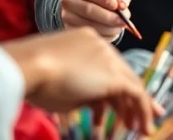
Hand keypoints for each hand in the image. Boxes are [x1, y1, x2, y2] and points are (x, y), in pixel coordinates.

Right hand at [1, 28, 157, 134]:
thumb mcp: (60, 82)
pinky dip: (143, 110)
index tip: (116, 106)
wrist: (29, 66)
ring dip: (139, 108)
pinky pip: (136, 94)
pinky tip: (142, 126)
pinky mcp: (115, 75)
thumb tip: (94, 103)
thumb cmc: (34, 77)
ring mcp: (109, 58)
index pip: (105, 67)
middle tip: (138, 118)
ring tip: (142, 128)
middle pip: (122, 74)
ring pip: (132, 84)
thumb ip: (80, 89)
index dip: (113, 88)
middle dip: (131, 98)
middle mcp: (100, 46)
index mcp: (85, 42)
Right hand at [59, 0, 131, 41]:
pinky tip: (112, 31)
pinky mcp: (70, 30)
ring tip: (120, 25)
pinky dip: (103, 36)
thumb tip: (123, 5)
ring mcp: (67, 17)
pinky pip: (88, 36)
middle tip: (123, 21)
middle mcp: (67, 0)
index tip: (116, 5)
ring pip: (87, 25)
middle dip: (107, 16)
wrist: (90, 3)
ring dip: (107, 28)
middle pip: (86, 9)